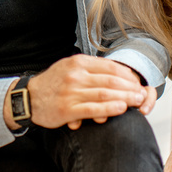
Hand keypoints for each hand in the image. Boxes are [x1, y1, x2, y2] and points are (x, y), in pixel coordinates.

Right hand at [4, 55, 147, 130]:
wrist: (28, 98)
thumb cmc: (52, 84)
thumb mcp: (69, 67)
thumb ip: (90, 69)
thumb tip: (117, 73)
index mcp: (78, 62)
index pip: (110, 67)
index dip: (127, 75)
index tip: (137, 82)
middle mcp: (75, 75)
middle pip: (110, 80)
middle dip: (130, 88)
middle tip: (142, 94)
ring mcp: (71, 92)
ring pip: (104, 94)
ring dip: (125, 98)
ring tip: (137, 102)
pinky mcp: (67, 109)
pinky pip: (93, 108)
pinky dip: (109, 108)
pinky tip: (121, 109)